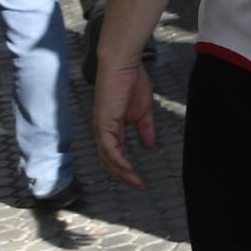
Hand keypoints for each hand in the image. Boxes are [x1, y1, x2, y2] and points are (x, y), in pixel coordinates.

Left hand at [93, 59, 155, 188]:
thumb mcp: (142, 111)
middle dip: (124, 176)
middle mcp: (103, 132)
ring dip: (122, 172)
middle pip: (110, 161)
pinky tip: (129, 169)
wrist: (123, 65)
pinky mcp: (103, 125)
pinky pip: (110, 149)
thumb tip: (149, 145)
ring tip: (136, 181)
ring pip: (108, 159)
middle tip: (139, 185)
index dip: (127, 168)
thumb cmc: (131, 82)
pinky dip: (118, 161)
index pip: (115, 155)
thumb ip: (144, 129)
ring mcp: (101, 129)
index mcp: (111, 129)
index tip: (141, 179)